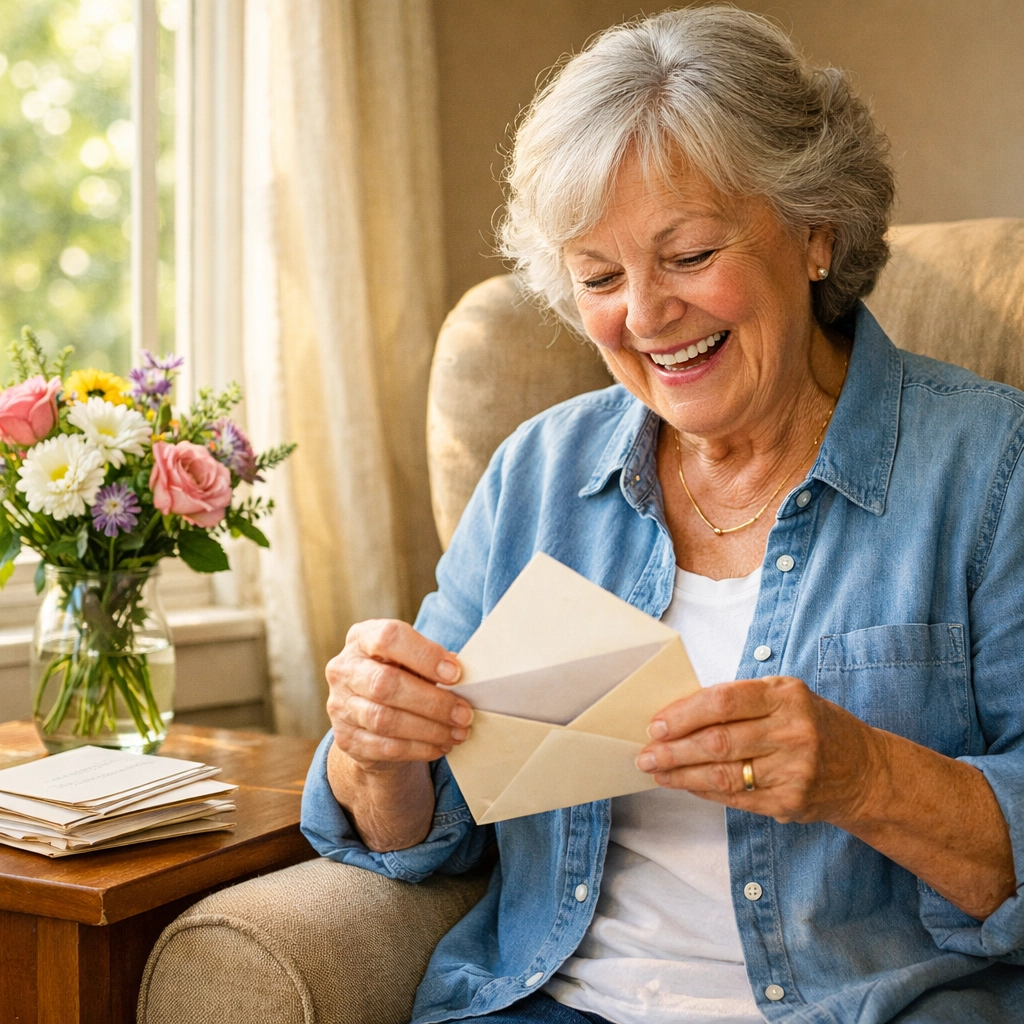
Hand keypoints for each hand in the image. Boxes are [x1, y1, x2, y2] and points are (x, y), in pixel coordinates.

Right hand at [326, 619, 472, 772]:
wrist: (370, 718)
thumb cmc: (401, 677)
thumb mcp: (412, 661)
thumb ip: (432, 663)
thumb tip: (467, 677)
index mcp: (362, 638)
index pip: (388, 638)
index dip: (424, 655)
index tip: (455, 674)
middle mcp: (344, 669)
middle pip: (385, 684)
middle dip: (432, 702)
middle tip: (464, 714)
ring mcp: (340, 705)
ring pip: (385, 720)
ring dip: (429, 729)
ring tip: (457, 732)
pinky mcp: (345, 738)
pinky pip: (385, 747)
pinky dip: (418, 748)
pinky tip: (440, 746)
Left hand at [636, 676, 881, 824]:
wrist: (865, 771)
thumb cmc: (813, 725)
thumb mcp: (785, 698)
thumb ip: (740, 701)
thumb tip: (678, 713)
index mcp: (786, 696)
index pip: (723, 701)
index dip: (683, 714)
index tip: (655, 724)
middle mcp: (792, 732)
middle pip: (717, 741)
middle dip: (673, 749)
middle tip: (645, 754)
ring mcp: (793, 770)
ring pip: (722, 774)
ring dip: (681, 774)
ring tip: (655, 771)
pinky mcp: (789, 802)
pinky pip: (735, 798)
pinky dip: (703, 791)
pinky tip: (684, 784)